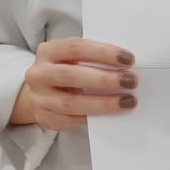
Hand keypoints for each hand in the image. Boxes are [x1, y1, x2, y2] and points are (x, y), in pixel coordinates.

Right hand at [10, 39, 137, 131]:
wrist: (41, 93)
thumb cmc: (66, 70)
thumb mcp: (73, 59)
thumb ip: (93, 59)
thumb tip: (126, 68)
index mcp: (48, 52)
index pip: (75, 48)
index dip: (103, 53)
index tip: (128, 59)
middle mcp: (39, 74)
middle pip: (70, 76)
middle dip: (104, 79)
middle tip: (131, 81)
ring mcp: (39, 98)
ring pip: (70, 102)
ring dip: (102, 103)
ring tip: (127, 102)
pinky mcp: (44, 118)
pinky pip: (69, 121)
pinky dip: (92, 118)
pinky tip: (110, 116)